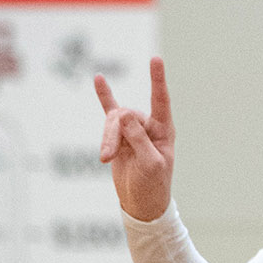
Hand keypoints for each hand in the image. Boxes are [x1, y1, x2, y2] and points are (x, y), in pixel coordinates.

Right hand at [95, 57, 175, 221]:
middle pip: (125, 117)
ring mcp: (133, 129)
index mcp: (164, 131)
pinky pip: (109, 112)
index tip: (156, 59)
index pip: (161, 100)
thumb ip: (138, 139)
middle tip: (106, 156)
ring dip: (106, 140)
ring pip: (113, 122)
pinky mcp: (118, 135)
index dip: (158, 80)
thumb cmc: (152, 184)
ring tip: (104, 158)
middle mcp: (149, 126)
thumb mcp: (149, 164)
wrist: (141, 202)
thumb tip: (124, 114)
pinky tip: (98, 79)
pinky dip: (104, 97)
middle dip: (113, 135)